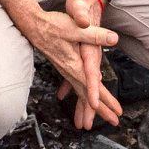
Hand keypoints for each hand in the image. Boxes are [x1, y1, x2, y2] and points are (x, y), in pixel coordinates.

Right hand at [25, 9, 120, 128]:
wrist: (33, 26)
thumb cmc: (53, 26)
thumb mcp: (75, 28)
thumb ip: (95, 34)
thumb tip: (113, 39)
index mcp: (75, 66)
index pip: (94, 88)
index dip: (106, 101)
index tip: (115, 113)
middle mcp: (71, 72)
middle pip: (87, 97)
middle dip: (102, 111)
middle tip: (114, 122)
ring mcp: (67, 71)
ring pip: (81, 93)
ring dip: (91, 107)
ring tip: (97, 118)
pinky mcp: (65, 67)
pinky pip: (76, 86)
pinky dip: (81, 96)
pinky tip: (82, 101)